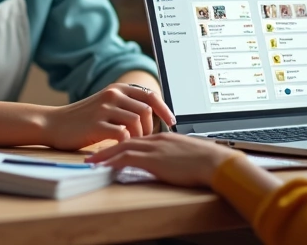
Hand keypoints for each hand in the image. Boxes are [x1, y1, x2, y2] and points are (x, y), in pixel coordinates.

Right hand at [40, 84, 175, 150]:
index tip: (171, 122)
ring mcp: (104, 109)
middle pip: (146, 110)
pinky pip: (123, 134)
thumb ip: (124, 106)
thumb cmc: (81, 119)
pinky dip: (126, 143)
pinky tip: (121, 148)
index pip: (150, 95)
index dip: (164, 109)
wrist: (53, 124)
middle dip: (150, 128)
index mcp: (117, 89)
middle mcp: (112, 95)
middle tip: (145, 140)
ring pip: (137, 122)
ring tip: (132, 145)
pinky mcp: (96, 125)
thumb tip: (151, 116)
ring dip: (139, 137)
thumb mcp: (104, 105)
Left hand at [84, 133, 240, 187]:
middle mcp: (156, 140)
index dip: (122, 142)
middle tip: (93, 152)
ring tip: (91, 161)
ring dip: (104, 154)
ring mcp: (154, 149)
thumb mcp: (187, 156)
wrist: (215, 163)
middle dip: (107, 146)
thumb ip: (175, 156)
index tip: (110, 147)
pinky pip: (126, 158)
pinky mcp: (153, 159)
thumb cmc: (207, 163)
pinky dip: (112, 161)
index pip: (138, 138)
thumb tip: (171, 164)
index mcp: (164, 138)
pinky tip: (103, 167)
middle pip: (126, 139)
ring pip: (122, 147)